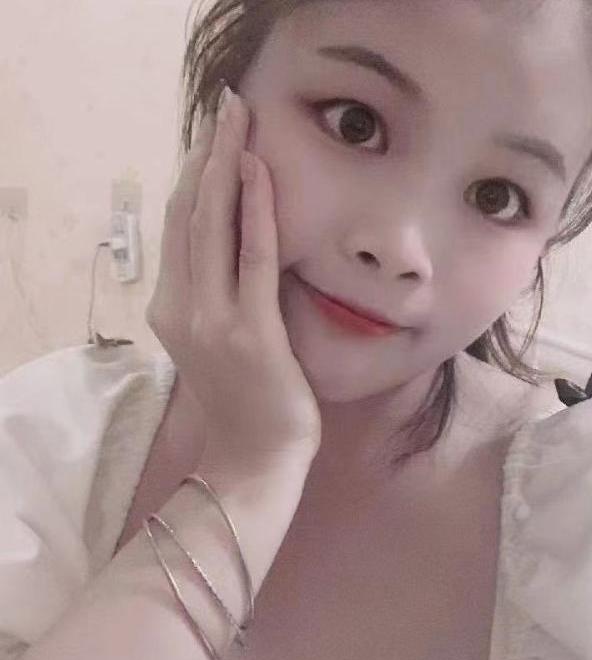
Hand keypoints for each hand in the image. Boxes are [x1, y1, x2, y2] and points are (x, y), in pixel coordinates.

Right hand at [145, 85, 320, 476]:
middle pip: (189, 214)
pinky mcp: (250, 331)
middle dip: (206, 153)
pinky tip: (258, 171)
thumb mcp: (217, 345)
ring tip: (237, 119)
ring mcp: (213, 320)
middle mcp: (182, 308)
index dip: (193, 175)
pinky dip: (255, 210)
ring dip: (225, 165)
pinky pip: (253, 259)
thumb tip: (230, 254)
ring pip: (212, 226)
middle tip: (226, 106)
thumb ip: (213, 300)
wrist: (254, 462)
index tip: (212, 135)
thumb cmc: (245, 404)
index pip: (181, 228)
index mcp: (173, 309)